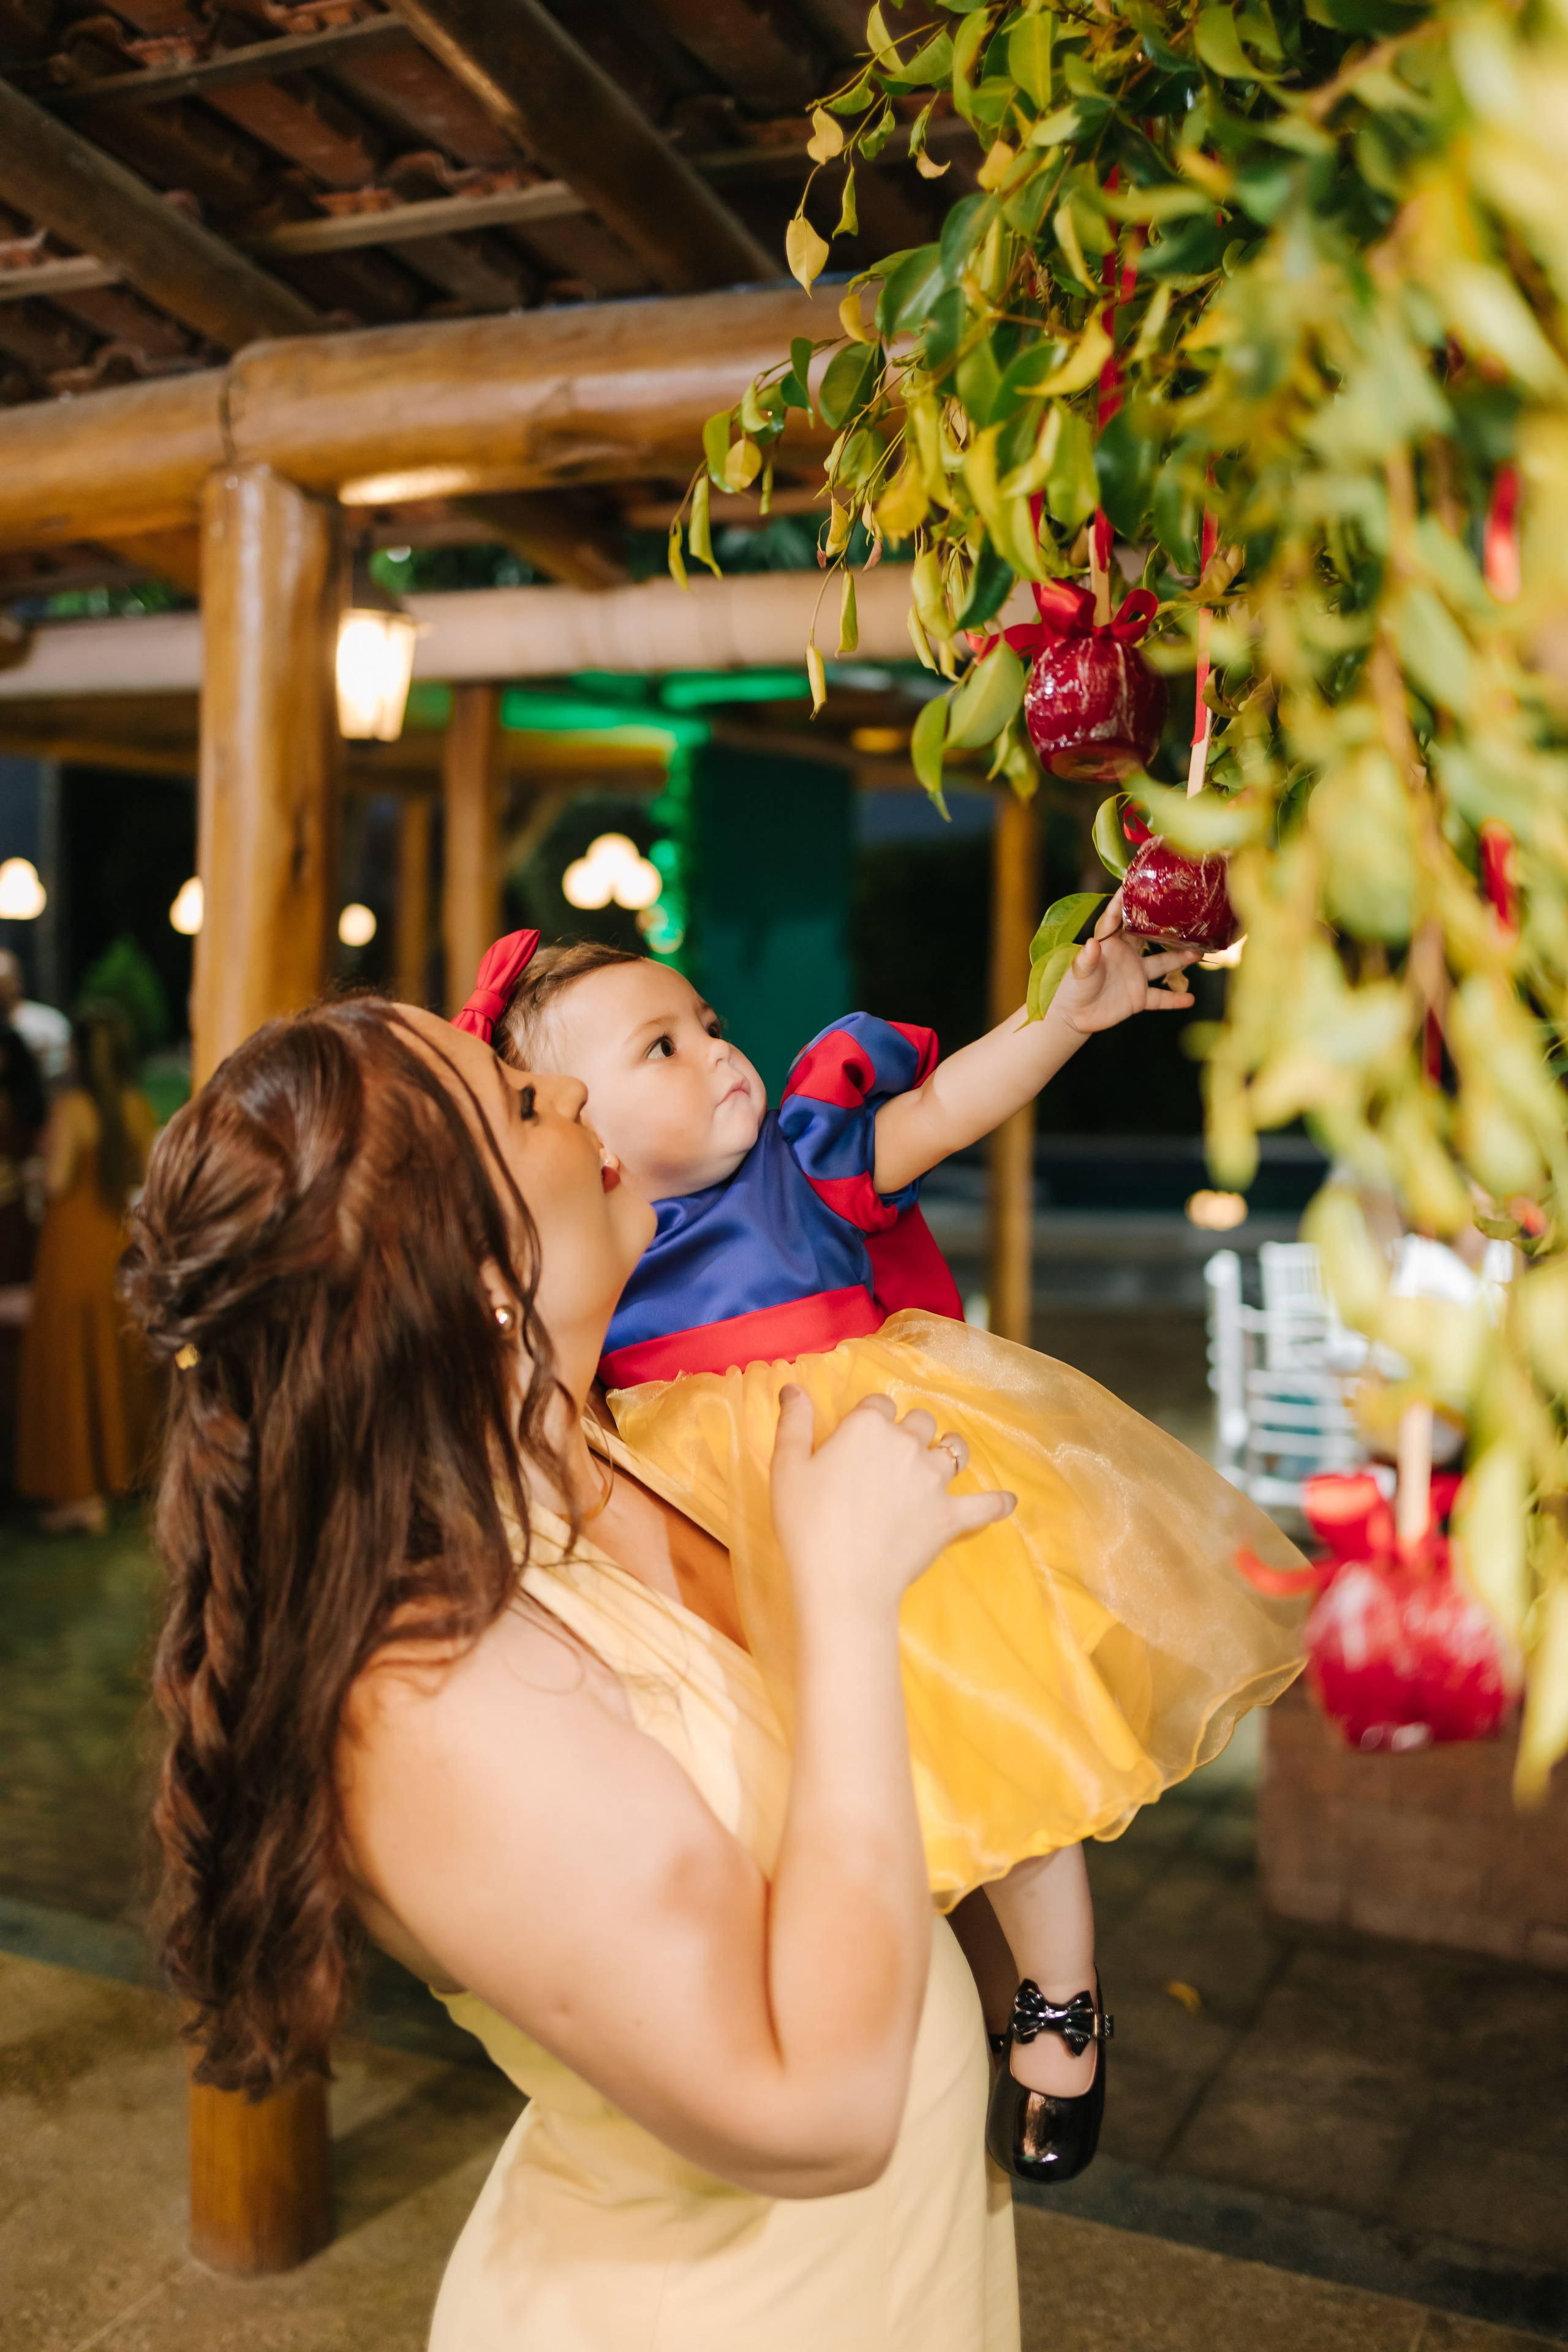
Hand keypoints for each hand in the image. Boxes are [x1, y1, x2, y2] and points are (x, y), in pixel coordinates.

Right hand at [771, 1388, 1013, 1624]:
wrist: (843, 1581)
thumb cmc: (808, 1525)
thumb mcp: (787, 1469)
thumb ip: (794, 1423)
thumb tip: (793, 1388)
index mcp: (867, 1428)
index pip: (878, 1403)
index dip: (870, 1417)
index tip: (860, 1435)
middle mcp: (907, 1444)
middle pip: (920, 1421)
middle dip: (910, 1430)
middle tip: (894, 1454)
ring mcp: (934, 1480)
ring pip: (955, 1450)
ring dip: (949, 1450)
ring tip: (942, 1460)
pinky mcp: (951, 1515)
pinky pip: (986, 1504)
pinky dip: (997, 1503)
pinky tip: (1007, 1501)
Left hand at [1052, 888, 1197, 1035]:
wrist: (1074, 1015)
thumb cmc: (1072, 988)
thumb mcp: (1078, 973)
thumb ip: (1085, 960)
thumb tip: (1091, 944)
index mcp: (1109, 944)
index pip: (1117, 918)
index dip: (1124, 902)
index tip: (1134, 884)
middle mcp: (1126, 956)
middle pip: (1150, 938)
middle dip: (1167, 929)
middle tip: (1186, 917)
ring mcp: (1135, 976)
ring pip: (1162, 964)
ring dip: (1179, 959)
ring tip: (1198, 953)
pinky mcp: (1138, 997)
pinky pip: (1160, 998)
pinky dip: (1174, 999)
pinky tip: (1191, 1000)